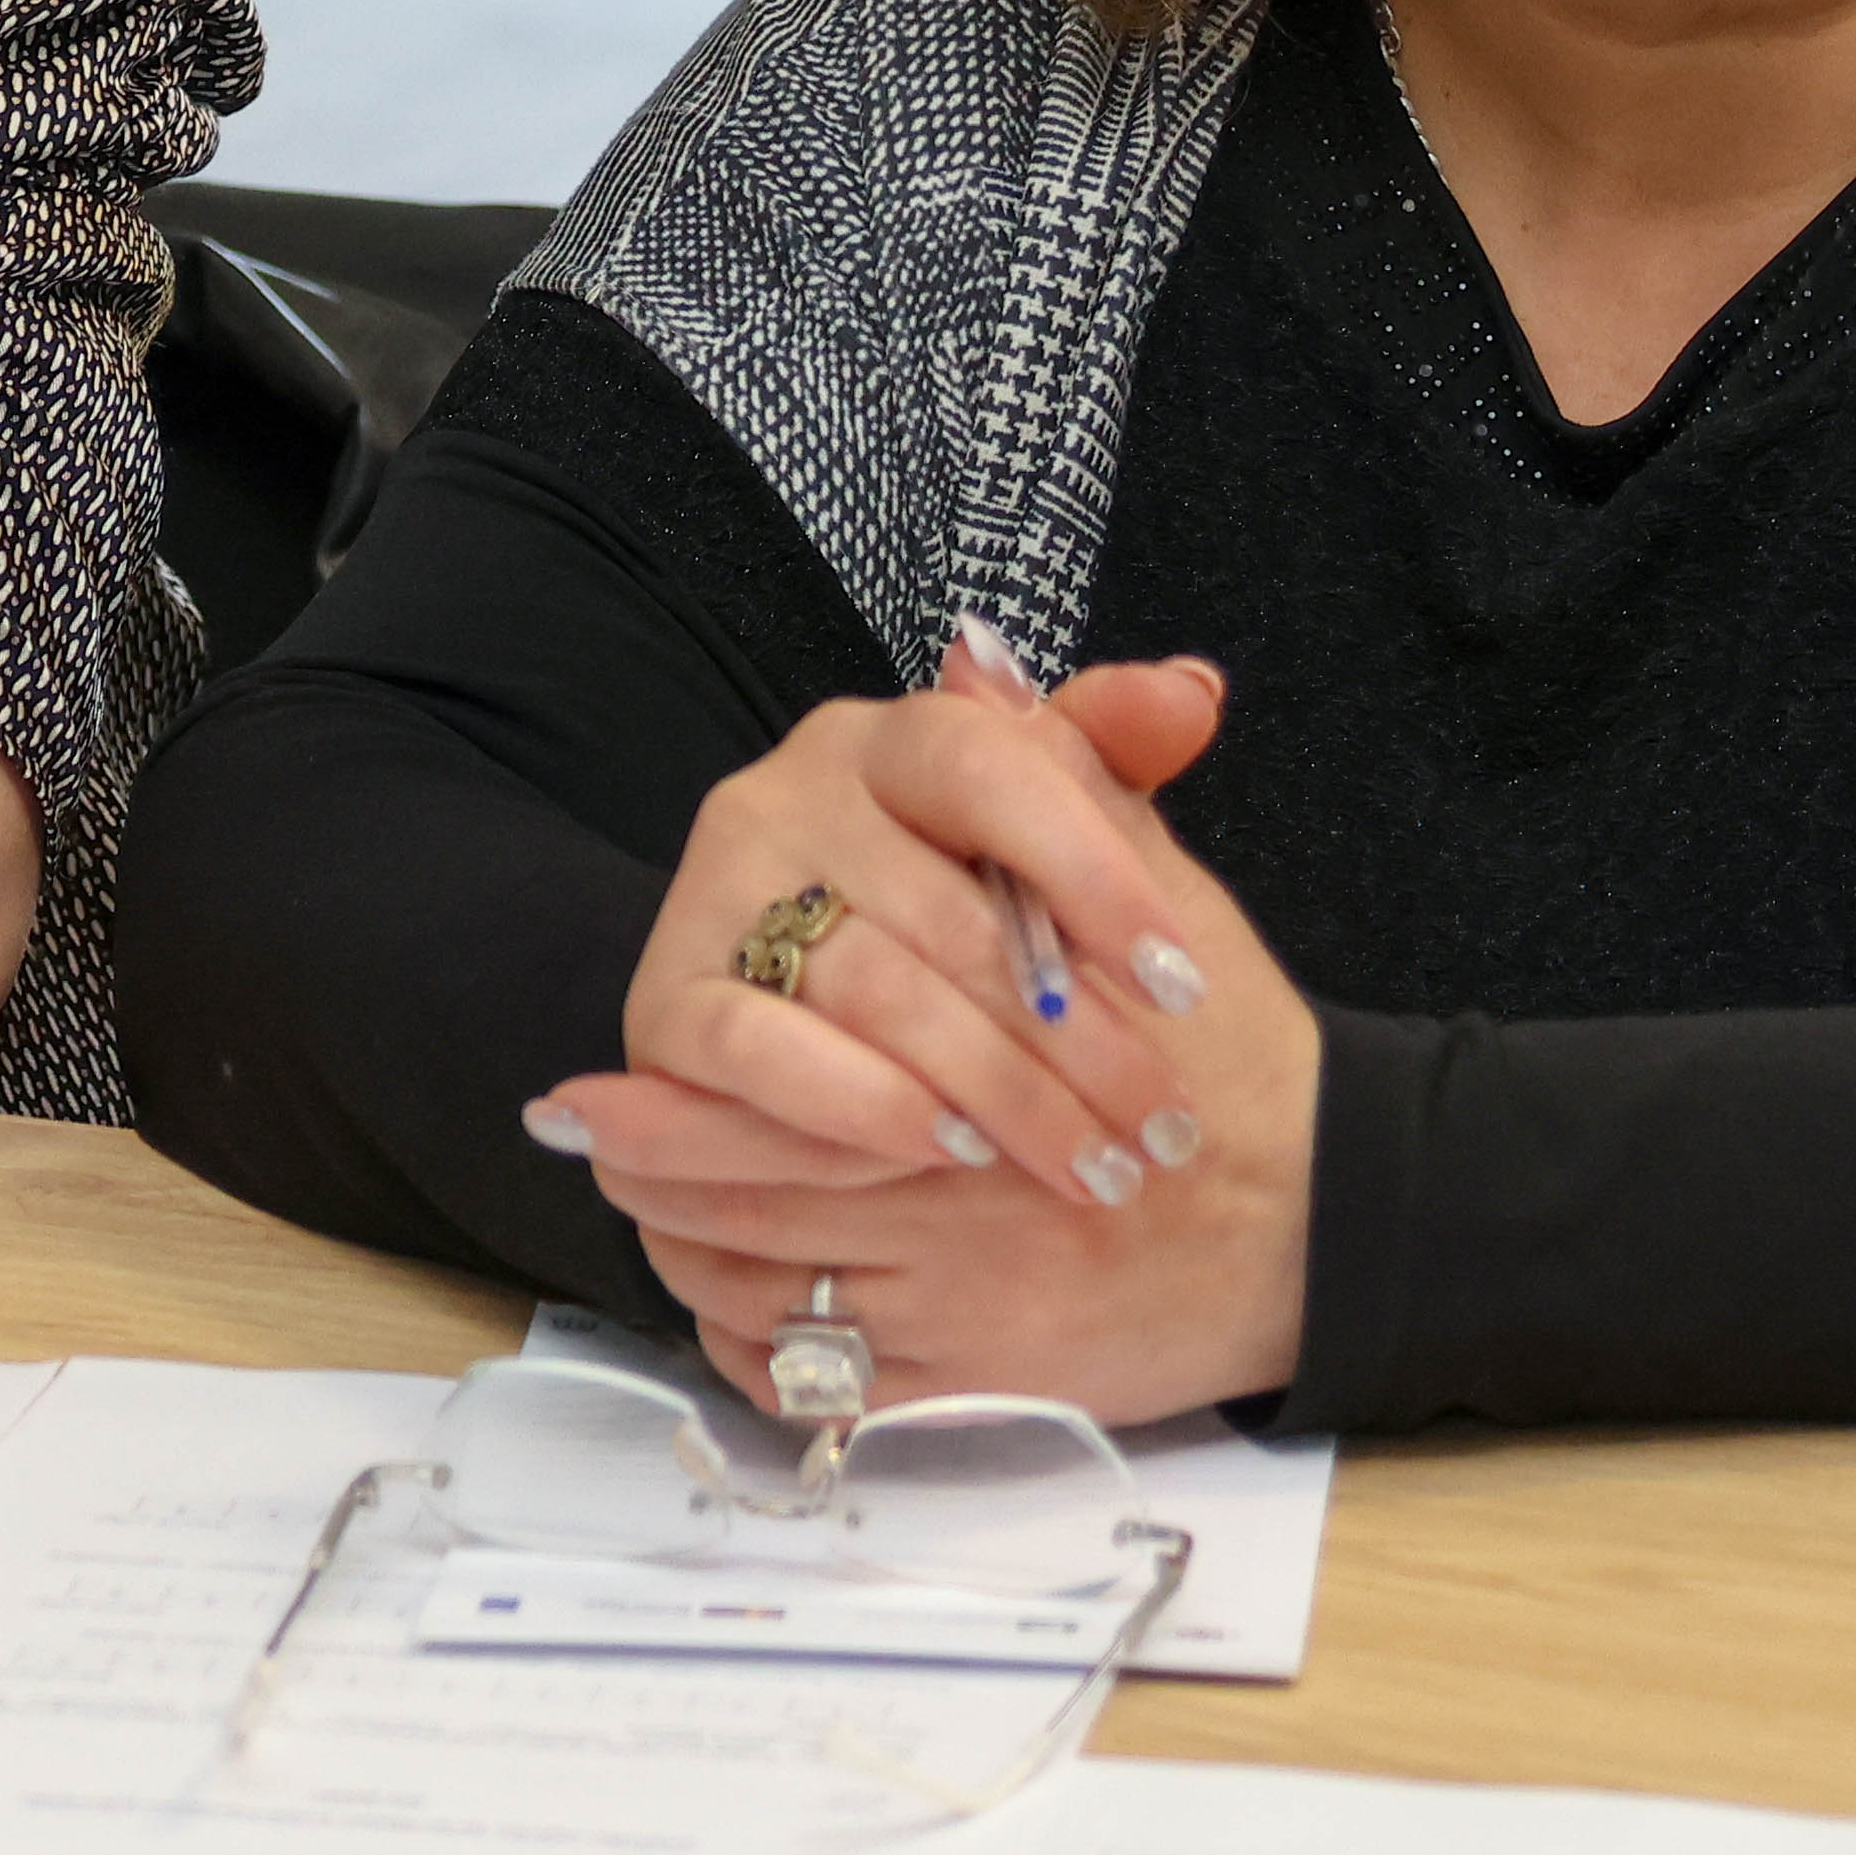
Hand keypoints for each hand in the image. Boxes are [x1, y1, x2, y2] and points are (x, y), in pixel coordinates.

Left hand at [562, 813, 1320, 1426]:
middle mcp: (969, 1164)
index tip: (594, 1088)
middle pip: (763, 1168)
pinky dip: (761, 1342)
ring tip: (636, 1207)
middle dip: (658, 1161)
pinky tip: (729, 1297)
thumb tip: (973, 661)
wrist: (1328, 1208)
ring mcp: (970, 1280)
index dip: (686, 1081)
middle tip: (584, 1137)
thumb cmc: (1228, 1049)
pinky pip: (829, 1372)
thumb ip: (1056, 768)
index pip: (796, 1054)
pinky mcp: (983, 1371)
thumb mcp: (1153, 876)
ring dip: (689, 1244)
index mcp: (982, 1039)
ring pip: (775, 1274)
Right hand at [568, 631, 1229, 1216]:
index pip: (988, 765)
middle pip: (945, 911)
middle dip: (1072, 1036)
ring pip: (871, 989)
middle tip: (1159, 1128)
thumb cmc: (969, 952)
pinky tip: (942, 1148)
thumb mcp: (1049, 853)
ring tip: (1085, 1162)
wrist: (842, 1062)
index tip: (1182, 986)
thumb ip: (1106, 766)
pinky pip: (757, 1048)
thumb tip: (1190, 692)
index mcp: (885, 741)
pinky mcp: (665, 1002)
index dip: (1091, 873)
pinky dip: (856, 1104)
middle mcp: (783, 795)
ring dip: (994, 1090)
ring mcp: (713, 895)